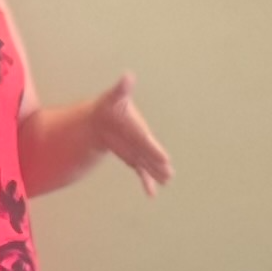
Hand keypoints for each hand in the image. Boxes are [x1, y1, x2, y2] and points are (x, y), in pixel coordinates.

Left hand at [89, 75, 172, 193]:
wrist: (102, 119)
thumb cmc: (109, 106)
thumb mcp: (113, 97)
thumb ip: (122, 89)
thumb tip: (127, 76)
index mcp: (139, 129)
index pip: (147, 142)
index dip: (155, 150)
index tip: (164, 159)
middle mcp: (142, 142)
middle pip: (151, 156)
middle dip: (159, 165)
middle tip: (169, 174)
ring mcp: (139, 152)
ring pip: (149, 166)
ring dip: (156, 174)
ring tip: (166, 181)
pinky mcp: (134, 159)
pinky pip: (141, 172)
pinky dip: (146, 183)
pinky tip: (151, 194)